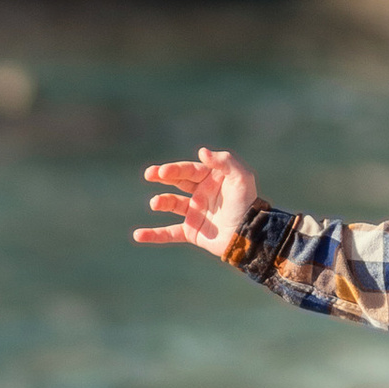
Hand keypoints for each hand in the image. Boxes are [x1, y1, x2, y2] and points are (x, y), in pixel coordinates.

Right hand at [134, 146, 259, 257]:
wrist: (249, 236)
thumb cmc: (247, 204)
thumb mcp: (242, 178)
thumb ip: (225, 161)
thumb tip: (202, 151)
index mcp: (211, 179)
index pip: (189, 169)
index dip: (175, 169)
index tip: (162, 172)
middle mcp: (201, 193)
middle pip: (177, 181)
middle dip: (162, 176)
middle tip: (149, 174)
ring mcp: (195, 213)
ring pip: (172, 204)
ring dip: (161, 202)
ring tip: (155, 203)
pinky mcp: (192, 232)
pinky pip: (170, 233)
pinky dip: (154, 234)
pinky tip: (138, 235)